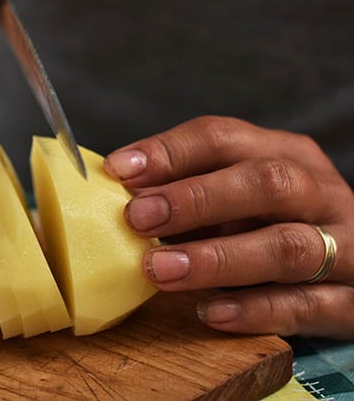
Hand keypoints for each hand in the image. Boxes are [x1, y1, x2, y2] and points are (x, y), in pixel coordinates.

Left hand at [104, 116, 353, 338]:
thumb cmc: (274, 225)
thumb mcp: (238, 198)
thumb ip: (188, 192)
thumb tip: (118, 191)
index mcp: (286, 154)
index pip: (224, 138)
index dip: (170, 152)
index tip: (120, 171)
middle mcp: (321, 194)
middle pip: (267, 183)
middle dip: (196, 199)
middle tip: (139, 217)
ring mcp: (345, 247)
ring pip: (290, 247)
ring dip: (217, 258)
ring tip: (161, 269)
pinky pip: (308, 306)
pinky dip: (256, 310)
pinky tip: (211, 312)